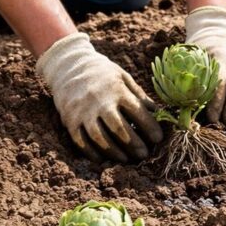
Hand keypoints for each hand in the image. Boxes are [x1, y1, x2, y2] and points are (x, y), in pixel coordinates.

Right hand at [37, 32, 162, 160]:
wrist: (67, 66)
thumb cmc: (101, 73)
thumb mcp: (122, 76)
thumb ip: (138, 94)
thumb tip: (156, 111)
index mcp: (116, 90)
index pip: (138, 112)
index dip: (150, 128)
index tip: (158, 139)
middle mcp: (99, 102)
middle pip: (119, 129)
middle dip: (134, 144)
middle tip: (144, 154)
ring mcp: (82, 112)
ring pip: (100, 138)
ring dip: (115, 152)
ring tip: (126, 159)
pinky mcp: (70, 120)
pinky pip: (81, 141)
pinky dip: (92, 153)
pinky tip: (102, 158)